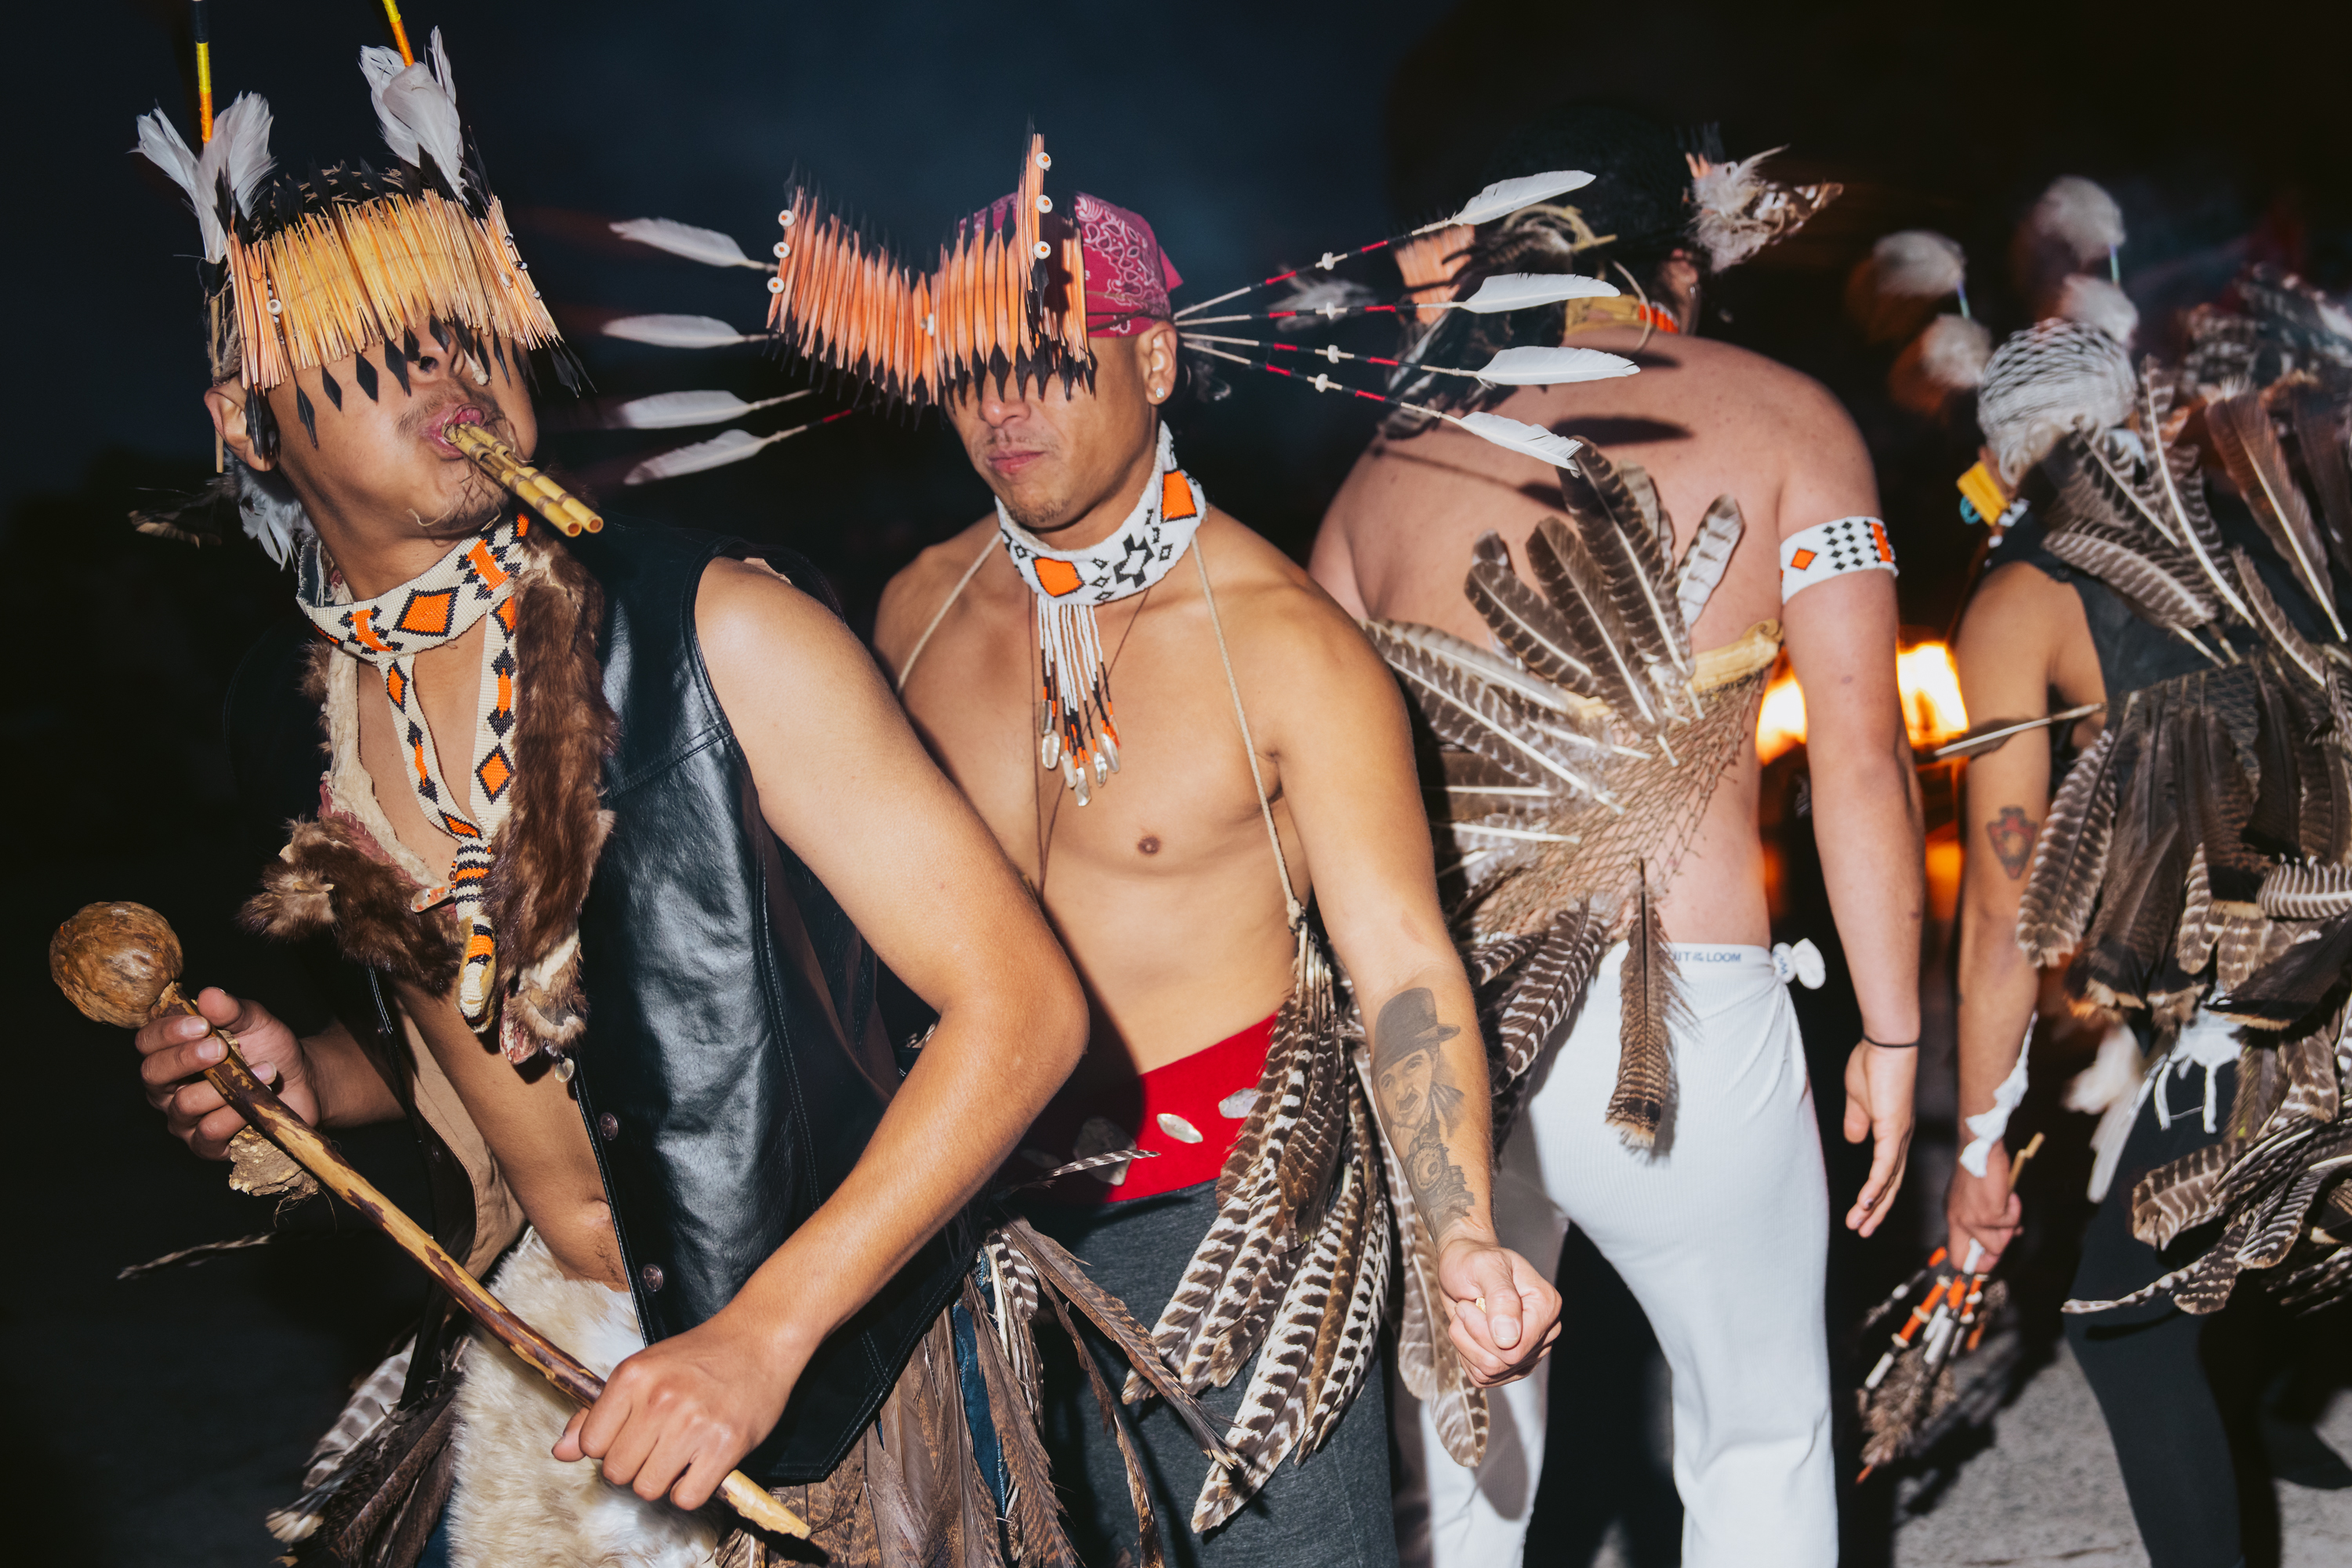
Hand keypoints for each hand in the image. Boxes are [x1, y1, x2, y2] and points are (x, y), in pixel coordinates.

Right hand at [134, 987, 317, 1158]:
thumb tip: (208, 995)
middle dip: (185, 1059)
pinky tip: (259, 1098)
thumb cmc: (270, 1049)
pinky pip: (208, 1132)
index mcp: (171, 1054)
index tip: (201, 1023)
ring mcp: (184, 1119)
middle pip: (153, 1074)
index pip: (148, 1043)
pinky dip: (235, 1114)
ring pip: (184, 1104)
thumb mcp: (257, 1023)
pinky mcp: (206, 1145)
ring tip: (265, 1070)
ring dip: (226, 1087)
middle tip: (219, 1048)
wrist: (303, 1083)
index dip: (167, 1032)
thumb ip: (233, 1010)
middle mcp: (168, 1089)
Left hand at [553, 1311, 808, 1511]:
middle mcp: (660, 1398)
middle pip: (617, 1472)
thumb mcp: (643, 1369)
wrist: (760, 1338)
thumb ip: (598, 1411)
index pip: (591, 1445)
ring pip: (648, 1489)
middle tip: (659, 1443)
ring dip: (661, 1480)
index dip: (609, 1446)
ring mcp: (694, 1423)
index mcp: (633, 1376)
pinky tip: (700, 1464)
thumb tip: (561, 1452)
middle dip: (634, 1465)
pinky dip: (690, 1490)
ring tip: (680, 1453)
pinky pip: (686, 1498)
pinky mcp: (726, 1445)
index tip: (632, 1434)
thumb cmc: (700, 1355)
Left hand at [1437, 1236, 1561, 1386]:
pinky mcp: (1512, 1364)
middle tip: (1466, 1307)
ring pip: (1491, 1373)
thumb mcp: (1485, 1267)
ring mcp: (1530, 1350)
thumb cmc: (1473, 1261)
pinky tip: (1468, 1332)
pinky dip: (1466, 1354)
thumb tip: (1510, 1337)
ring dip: (1466, 1344)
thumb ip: (1502, 1298)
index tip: (1470, 1304)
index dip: (1483, 1332)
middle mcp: (1544, 1331)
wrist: (1462, 1267)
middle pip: (1504, 1363)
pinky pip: (1483, 1377)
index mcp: (1546, 1305)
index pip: (1517, 1348)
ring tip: (1467, 1316)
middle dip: (1472, 1336)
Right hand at [1842, 1040, 1915, 1236]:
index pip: (1887, 1171)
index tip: (1863, 1212)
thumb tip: (1854, 1140)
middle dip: (1876, 1211)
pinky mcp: (1892, 1130)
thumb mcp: (1859, 1099)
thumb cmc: (1873, 1064)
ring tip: (1859, 1225)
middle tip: (1863, 1231)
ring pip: (1888, 1181)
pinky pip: (1884, 1166)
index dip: (1876, 1194)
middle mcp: (1901, 1139)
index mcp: (1893, 1132)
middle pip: (1891, 1184)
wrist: (1887, 1044)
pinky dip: (1875, 1187)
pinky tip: (1865, 1203)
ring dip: (1873, 1206)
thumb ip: (1858, 1122)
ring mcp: (1899, 1136)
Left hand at [1945, 1142, 2021, 1270]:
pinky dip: (2016, 1210)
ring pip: (1999, 1245)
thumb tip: (2005, 1237)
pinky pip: (2012, 1224)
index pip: (1956, 1256)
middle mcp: (1959, 1222)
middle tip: (2005, 1236)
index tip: (1989, 1258)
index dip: (1974, 1263)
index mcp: (1953, 1217)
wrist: (1979, 1150)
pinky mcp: (1990, 1215)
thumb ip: (1984, 1218)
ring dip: (2009, 1227)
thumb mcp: (1973, 1198)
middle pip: (1972, 1261)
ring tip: (2006, 1205)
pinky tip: (2008, 1195)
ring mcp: (1974, 1220)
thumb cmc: (1978, 1169)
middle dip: (1992, 1257)